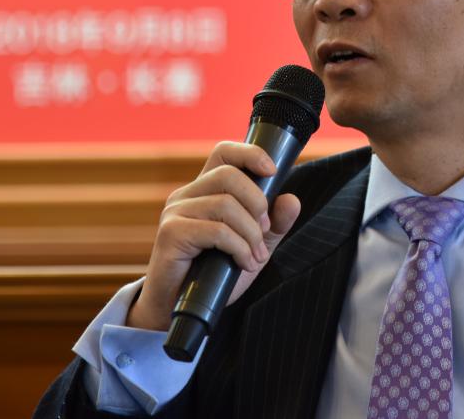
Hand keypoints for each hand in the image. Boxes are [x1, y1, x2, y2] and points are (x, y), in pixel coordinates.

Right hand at [126, 141, 301, 330]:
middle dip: (257, 203)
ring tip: (256, 256)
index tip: (273, 171)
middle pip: (228, 175)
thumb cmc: (213, 275)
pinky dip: (239, 248)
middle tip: (263, 232)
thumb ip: (272, 225)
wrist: (178, 311)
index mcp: (204, 190)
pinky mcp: (171, 233)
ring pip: (225, 205)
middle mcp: (186, 195)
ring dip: (251, 234)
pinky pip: (216, 230)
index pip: (223, 152)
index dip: (249, 154)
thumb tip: (292, 199)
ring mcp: (175, 212)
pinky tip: (244, 263)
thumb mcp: (251, 246)